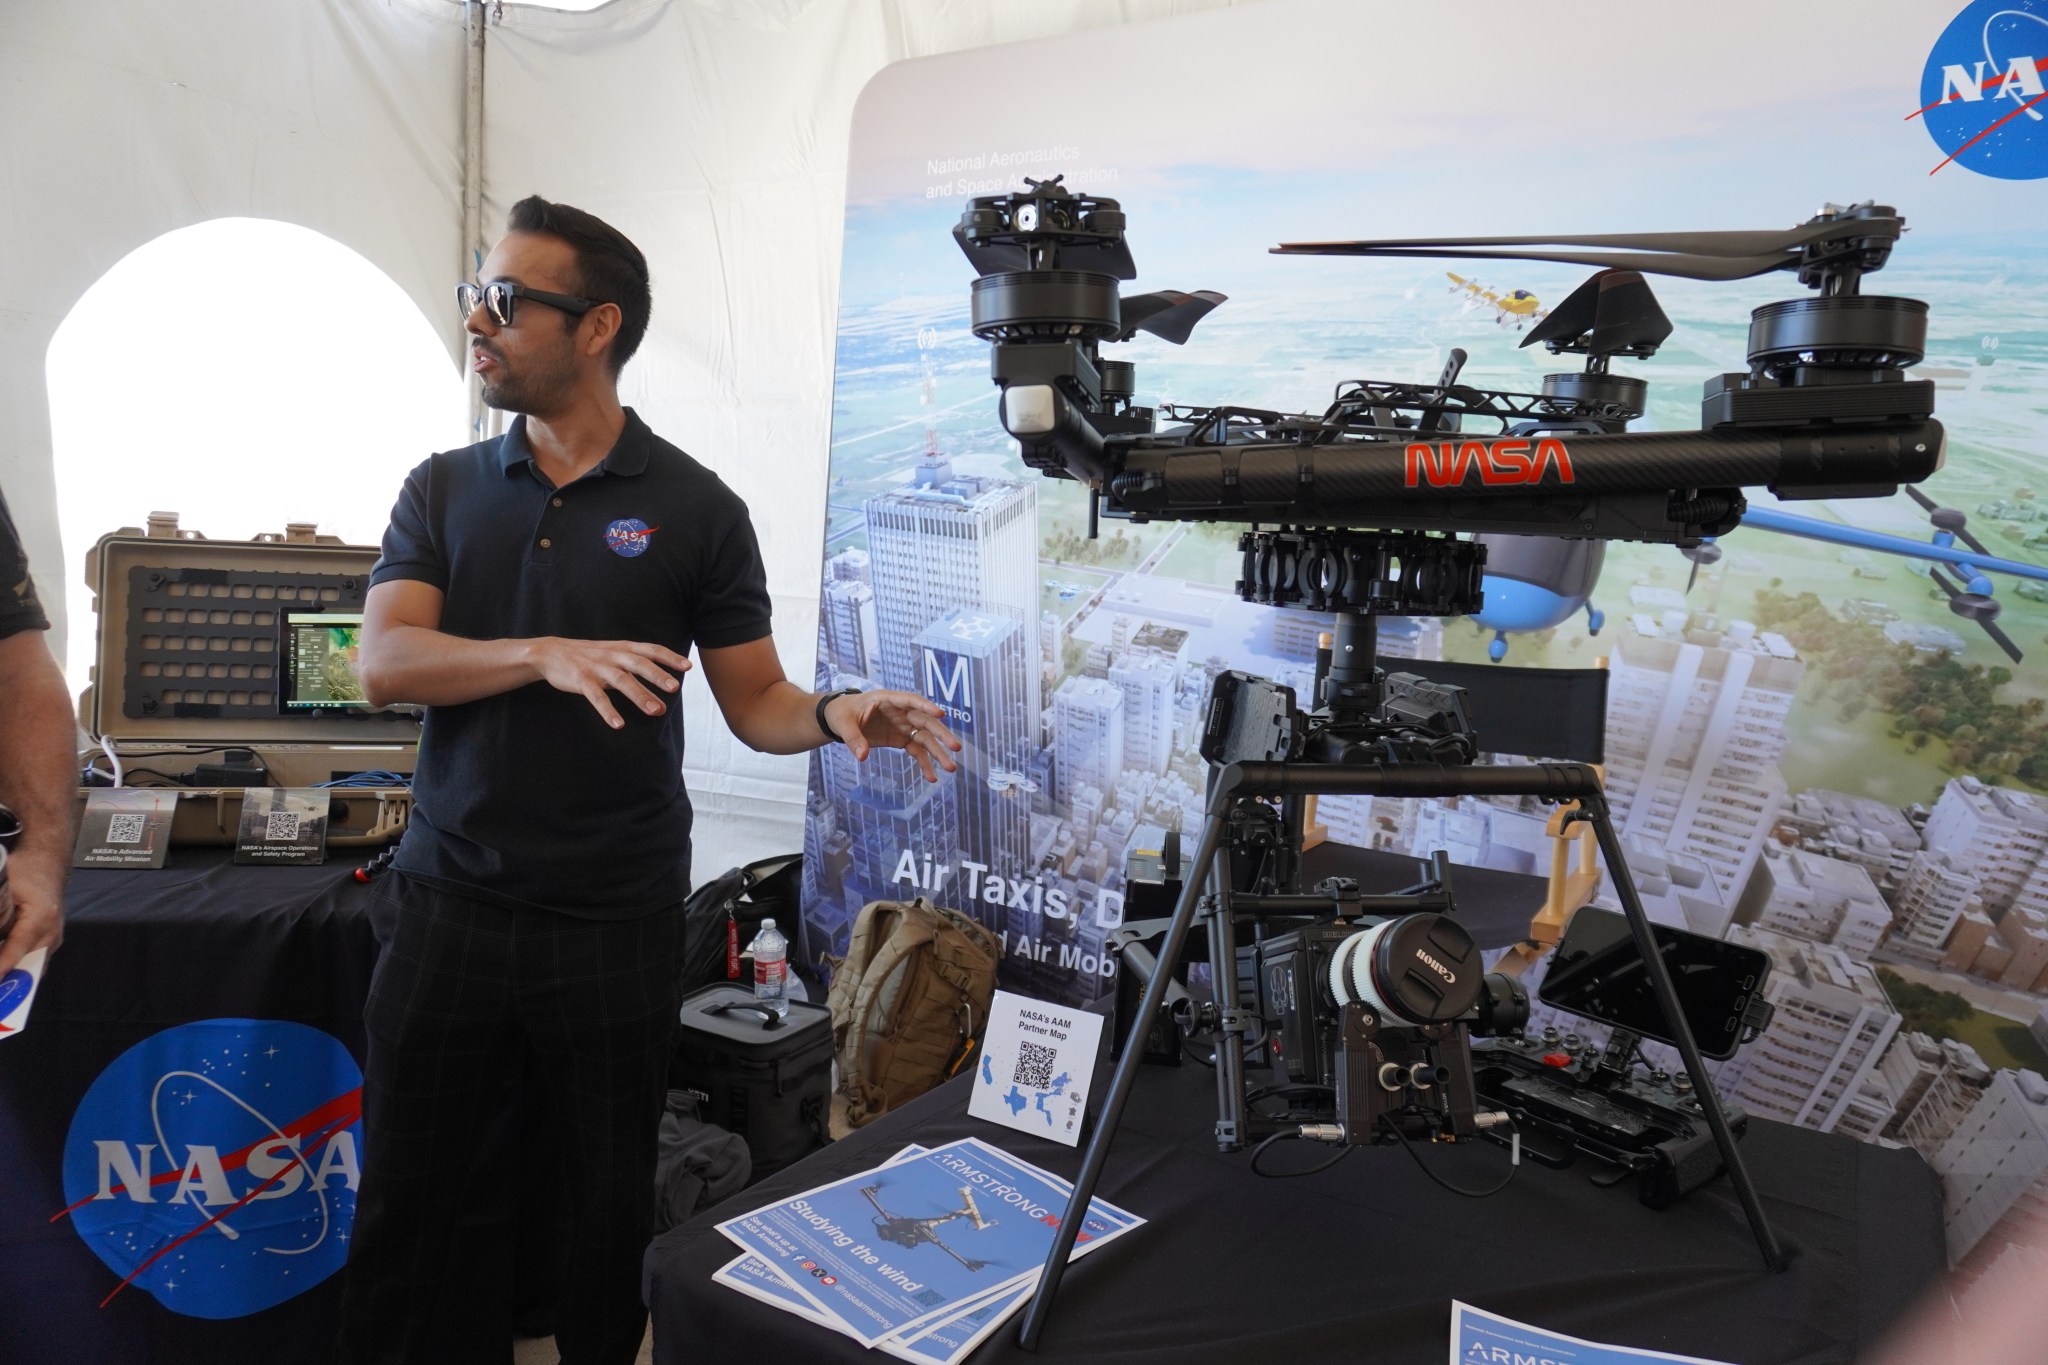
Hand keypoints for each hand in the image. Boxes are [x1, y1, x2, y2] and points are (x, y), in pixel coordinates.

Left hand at [0, 851, 63, 979]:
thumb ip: (0, 914)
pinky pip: (33, 961)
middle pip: (27, 964)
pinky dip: (18, 968)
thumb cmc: (26, 871)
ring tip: (1, 987)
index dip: (2, 966)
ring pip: (31, 966)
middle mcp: (52, 931)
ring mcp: (54, 938)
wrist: (47, 862)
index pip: (17, 948)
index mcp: (42, 916)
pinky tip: (4, 972)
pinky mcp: (50, 941)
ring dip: (13, 976)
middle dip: (8, 979)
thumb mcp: (4, 886)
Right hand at [531, 637, 690, 729]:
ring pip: (621, 681)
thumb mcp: (614, 656)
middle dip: (657, 675)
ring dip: (639, 696)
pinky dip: (608, 711)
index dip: (669, 657)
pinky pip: (597, 697)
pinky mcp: (581, 680)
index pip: (650, 649)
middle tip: (675, 688)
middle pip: (639, 664)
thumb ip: (637, 672)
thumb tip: (663, 697)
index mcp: (622, 648)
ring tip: (656, 711)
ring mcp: (597, 668)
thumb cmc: (590, 657)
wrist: (551, 652)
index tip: (688, 666)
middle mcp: (612, 655)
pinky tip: (619, 724)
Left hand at [825, 690, 961, 781]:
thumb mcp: (843, 724)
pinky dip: (924, 763)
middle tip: (955, 747)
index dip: (925, 705)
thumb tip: (863, 756)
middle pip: (925, 721)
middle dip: (941, 734)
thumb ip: (853, 739)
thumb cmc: (842, 714)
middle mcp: (900, 712)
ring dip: (938, 752)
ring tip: (951, 768)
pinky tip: (932, 777)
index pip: (909, 700)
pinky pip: (916, 751)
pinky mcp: (901, 739)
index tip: (940, 713)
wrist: (839, 720)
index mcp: (887, 700)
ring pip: (925, 738)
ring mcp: (903, 726)